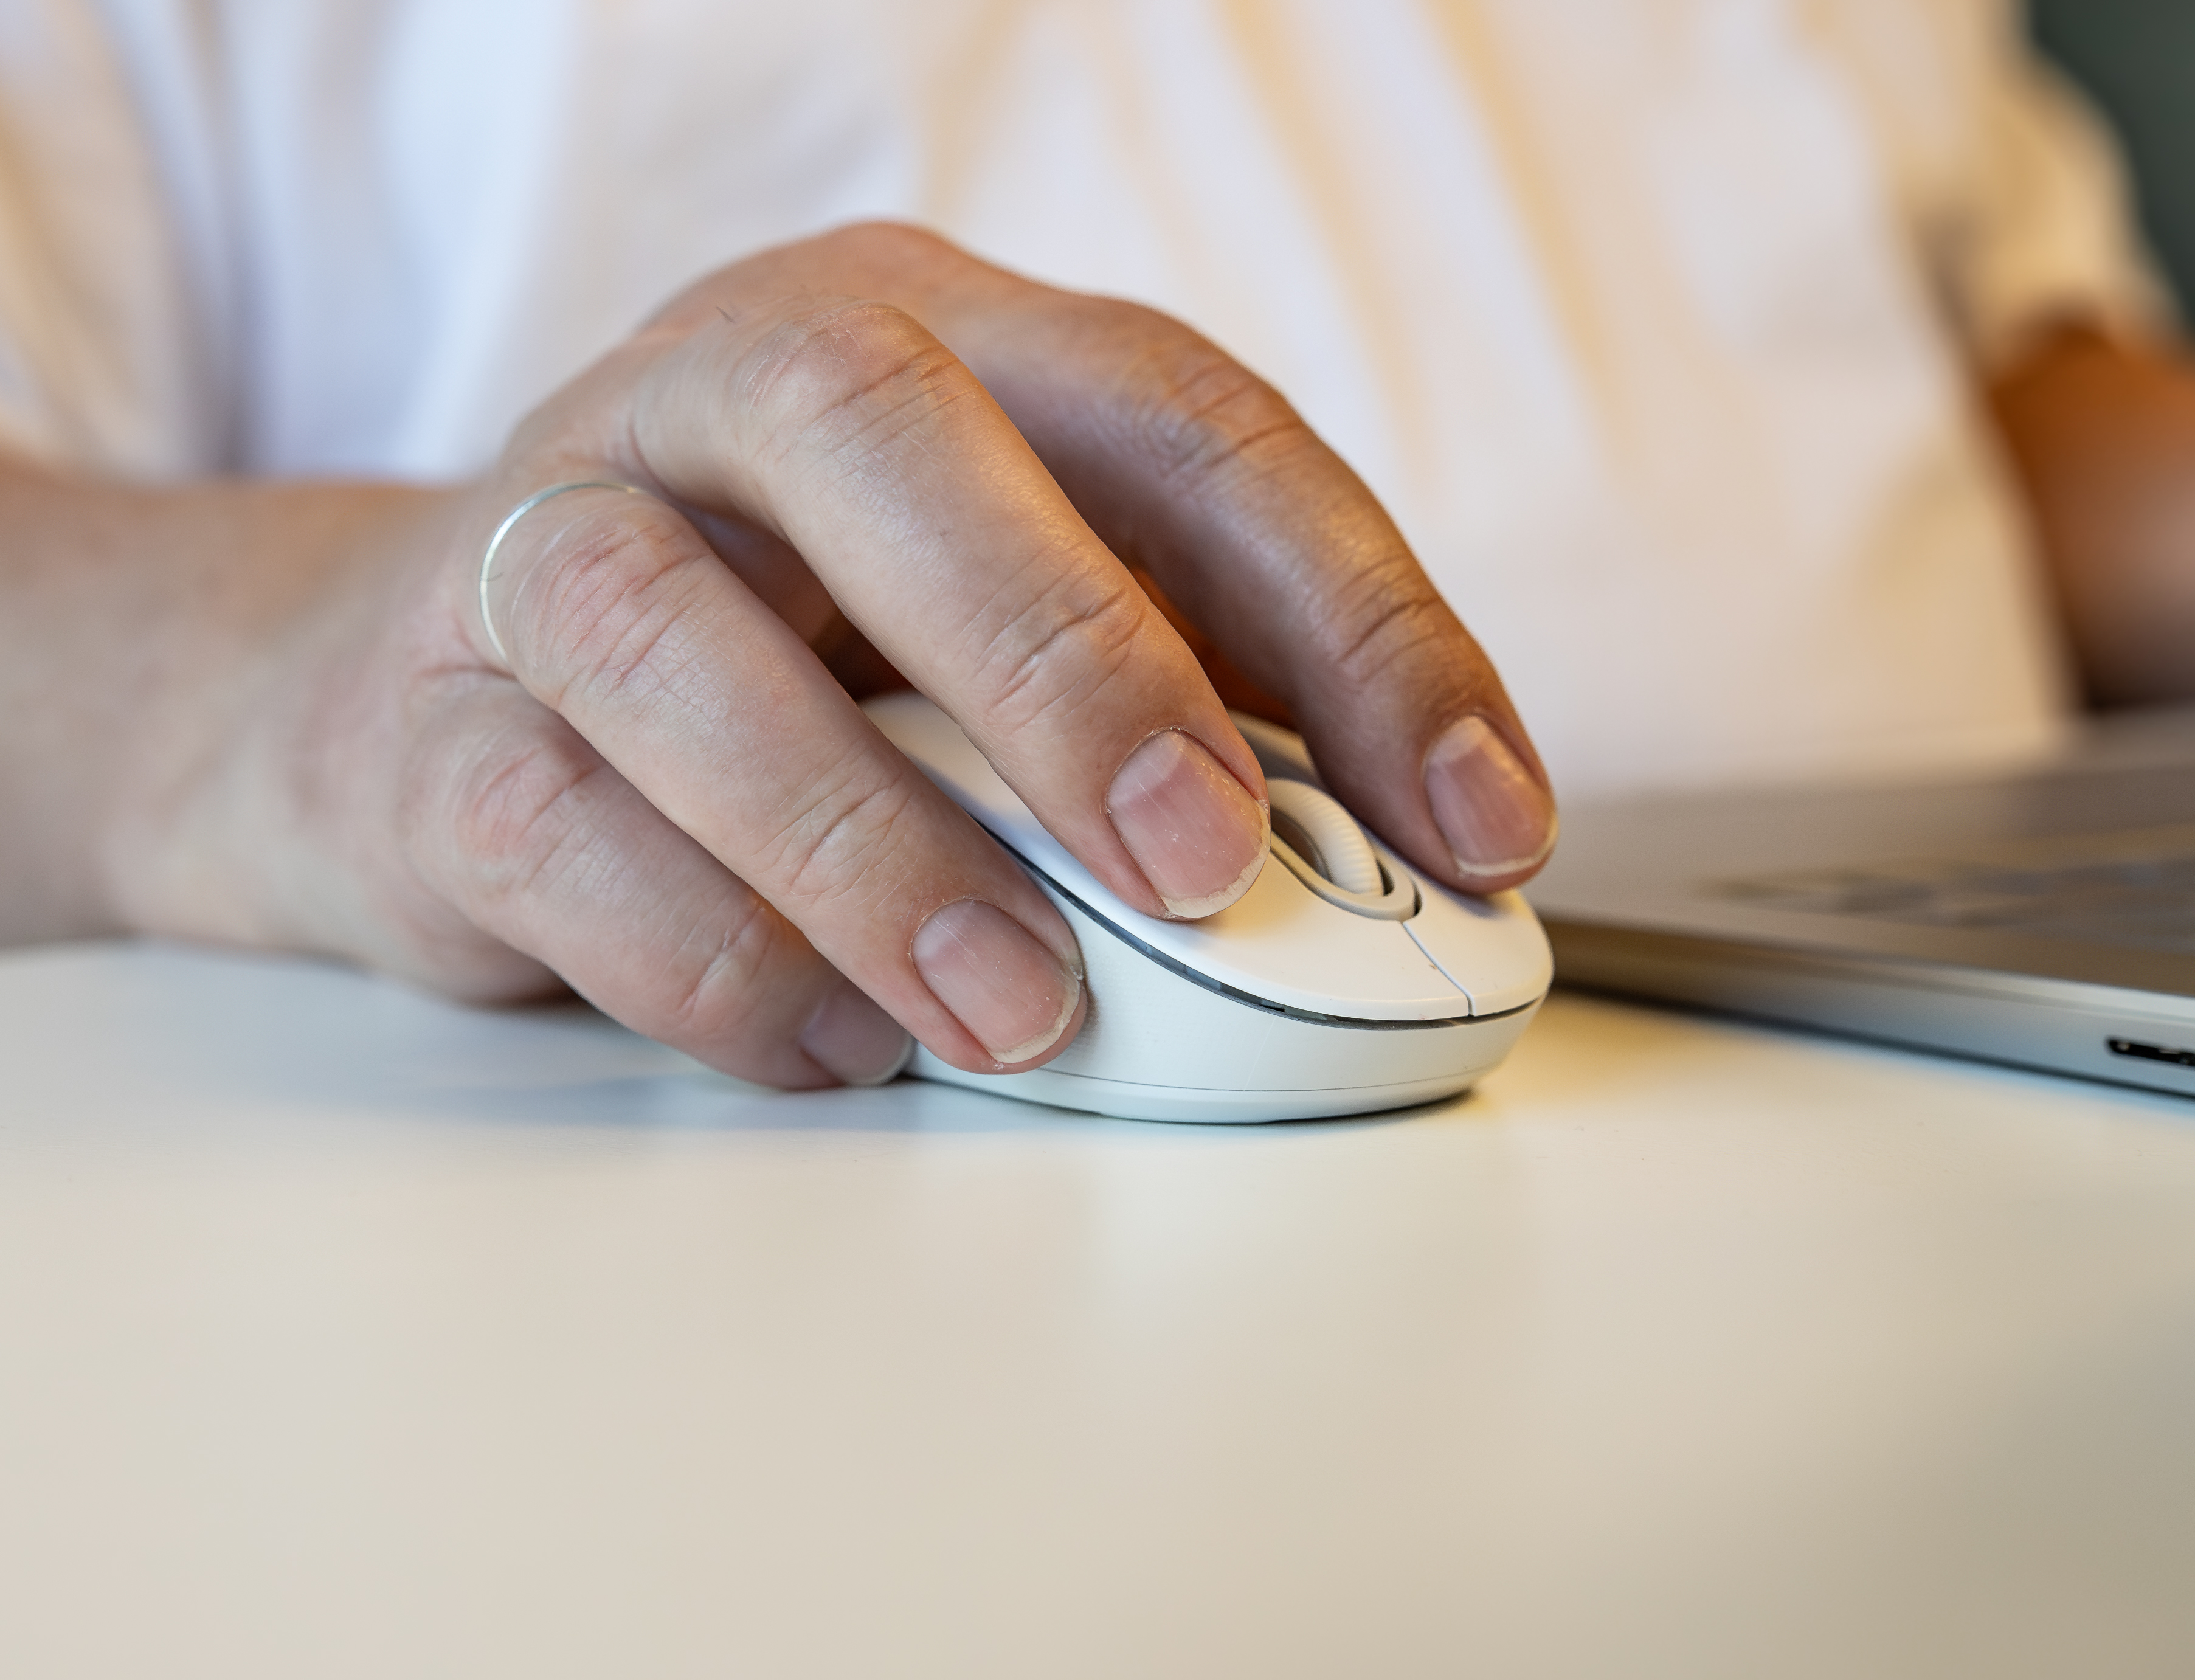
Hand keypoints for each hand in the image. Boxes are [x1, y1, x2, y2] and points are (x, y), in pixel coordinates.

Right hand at [90, 224, 1555, 1087]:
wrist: (407, 686)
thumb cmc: (792, 654)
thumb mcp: (1005, 623)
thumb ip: (1186, 701)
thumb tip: (1409, 866)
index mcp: (933, 341)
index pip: (1183, 422)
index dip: (1357, 618)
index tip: (1479, 824)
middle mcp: (726, 393)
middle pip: (879, 431)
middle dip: (1067, 659)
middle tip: (1207, 871)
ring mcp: (543, 540)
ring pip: (671, 635)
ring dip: (870, 843)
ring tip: (1019, 1014)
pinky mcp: (419, 728)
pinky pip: (552, 833)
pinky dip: (716, 960)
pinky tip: (836, 1040)